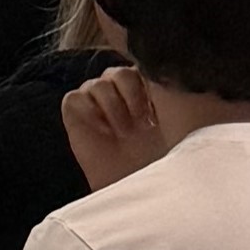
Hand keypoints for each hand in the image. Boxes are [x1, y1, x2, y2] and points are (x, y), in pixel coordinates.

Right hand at [61, 64, 169, 189]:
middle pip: (119, 73)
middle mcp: (119, 91)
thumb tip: (164, 72)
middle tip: (143, 123)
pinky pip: (75, 98)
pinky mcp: (75, 111)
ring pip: (98, 84)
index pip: (141, 66)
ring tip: (124, 133)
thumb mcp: (174, 121)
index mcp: (146, 87)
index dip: (148, 85)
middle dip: (132, 97)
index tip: (158, 112)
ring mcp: (95, 100)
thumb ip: (166, 93)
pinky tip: (104, 132)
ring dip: (113, 108)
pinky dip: (88, 112)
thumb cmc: (158, 157)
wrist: (135, 184)